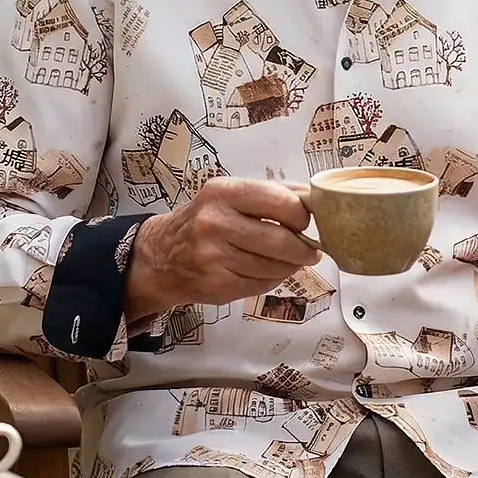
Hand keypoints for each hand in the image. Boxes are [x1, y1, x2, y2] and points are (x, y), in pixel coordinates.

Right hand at [124, 178, 320, 318]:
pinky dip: (273, 278)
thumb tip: (316, 198)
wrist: (161, 257)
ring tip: (288, 259)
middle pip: (282, 240)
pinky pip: (263, 284)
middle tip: (311, 249)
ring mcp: (214, 257)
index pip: (281, 202)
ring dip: (290, 265)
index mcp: (223, 192)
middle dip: (304, 248)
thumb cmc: (204, 220)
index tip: (306, 221)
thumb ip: (273, 193)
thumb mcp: (230, 195)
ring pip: (275, 266)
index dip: (302, 215)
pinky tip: (266, 270)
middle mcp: (215, 223)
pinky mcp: (218, 285)